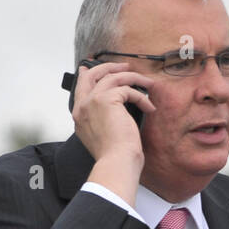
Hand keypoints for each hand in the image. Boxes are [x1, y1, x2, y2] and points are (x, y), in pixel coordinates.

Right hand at [72, 61, 155, 202]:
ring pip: (113, 77)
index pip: (81, 87)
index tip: (94, 67)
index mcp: (79, 115)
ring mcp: (92, 101)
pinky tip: (149, 107)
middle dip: (110, 67)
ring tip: (147, 83)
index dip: (89, 74)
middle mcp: (82, 105)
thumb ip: (102, 117)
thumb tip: (117, 104)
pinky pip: (128, 90)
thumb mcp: (102, 134)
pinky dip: (141, 97)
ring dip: (133, 78)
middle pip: (93, 74)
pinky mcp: (107, 100)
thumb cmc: (113, 154)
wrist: (116, 161)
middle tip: (125, 66)